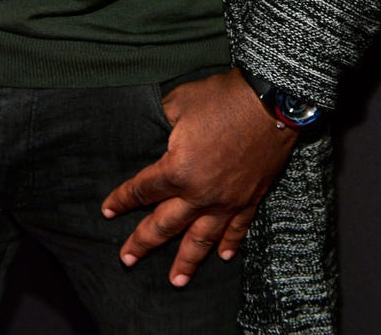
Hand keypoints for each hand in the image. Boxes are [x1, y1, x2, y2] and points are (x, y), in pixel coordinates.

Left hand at [101, 67, 296, 286]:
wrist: (272, 103)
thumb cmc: (223, 98)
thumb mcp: (180, 101)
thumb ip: (163, 120)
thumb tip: (159, 126)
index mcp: (177, 170)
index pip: (143, 189)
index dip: (122, 199)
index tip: (108, 210)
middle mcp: (200, 194)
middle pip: (166, 223)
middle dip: (143, 242)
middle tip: (128, 259)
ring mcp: (227, 200)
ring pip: (202, 238)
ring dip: (187, 261)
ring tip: (176, 281)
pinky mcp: (251, 198)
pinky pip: (237, 228)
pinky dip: (230, 244)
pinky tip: (222, 257)